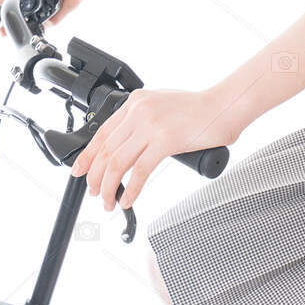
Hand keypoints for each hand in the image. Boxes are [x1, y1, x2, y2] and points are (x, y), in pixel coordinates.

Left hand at [70, 87, 239, 211]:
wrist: (225, 106)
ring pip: (117, 162)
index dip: (87, 156)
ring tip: (109, 202)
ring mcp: (151, 125)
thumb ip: (142, 119)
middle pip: (106, 150)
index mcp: (135, 102)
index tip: (79, 171)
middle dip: (96, 177)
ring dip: (109, 187)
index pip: (101, 133)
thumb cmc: (199, 109)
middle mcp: (139, 111)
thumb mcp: (162, 104)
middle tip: (96, 193)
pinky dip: (130, 190)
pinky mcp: (165, 141)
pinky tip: (128, 200)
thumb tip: (126, 144)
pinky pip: (139, 171)